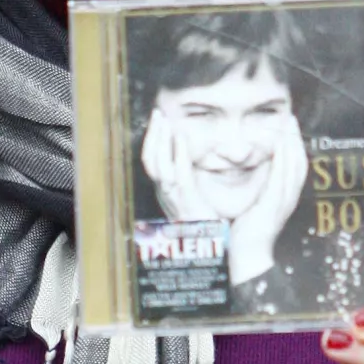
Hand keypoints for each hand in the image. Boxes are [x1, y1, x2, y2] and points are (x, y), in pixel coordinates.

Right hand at [140, 106, 215, 221]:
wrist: (213, 249)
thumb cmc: (207, 225)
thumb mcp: (194, 200)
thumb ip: (190, 181)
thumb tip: (191, 161)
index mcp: (166, 193)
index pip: (152, 162)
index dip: (152, 141)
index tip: (158, 122)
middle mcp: (164, 195)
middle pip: (149, 160)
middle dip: (151, 135)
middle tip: (157, 113)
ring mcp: (172, 198)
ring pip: (157, 165)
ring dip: (159, 139)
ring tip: (164, 120)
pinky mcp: (186, 201)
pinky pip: (178, 174)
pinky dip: (178, 153)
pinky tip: (181, 137)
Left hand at [228, 114, 307, 284]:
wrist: (246, 255)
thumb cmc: (245, 231)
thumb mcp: (254, 205)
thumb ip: (256, 189)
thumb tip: (250, 171)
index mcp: (282, 196)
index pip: (293, 165)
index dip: (294, 145)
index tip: (289, 126)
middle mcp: (287, 197)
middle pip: (299, 162)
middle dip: (297, 139)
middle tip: (292, 118)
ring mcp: (283, 202)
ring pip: (294, 167)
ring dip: (293, 145)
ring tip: (289, 126)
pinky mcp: (274, 206)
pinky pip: (282, 179)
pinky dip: (283, 161)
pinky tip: (281, 146)